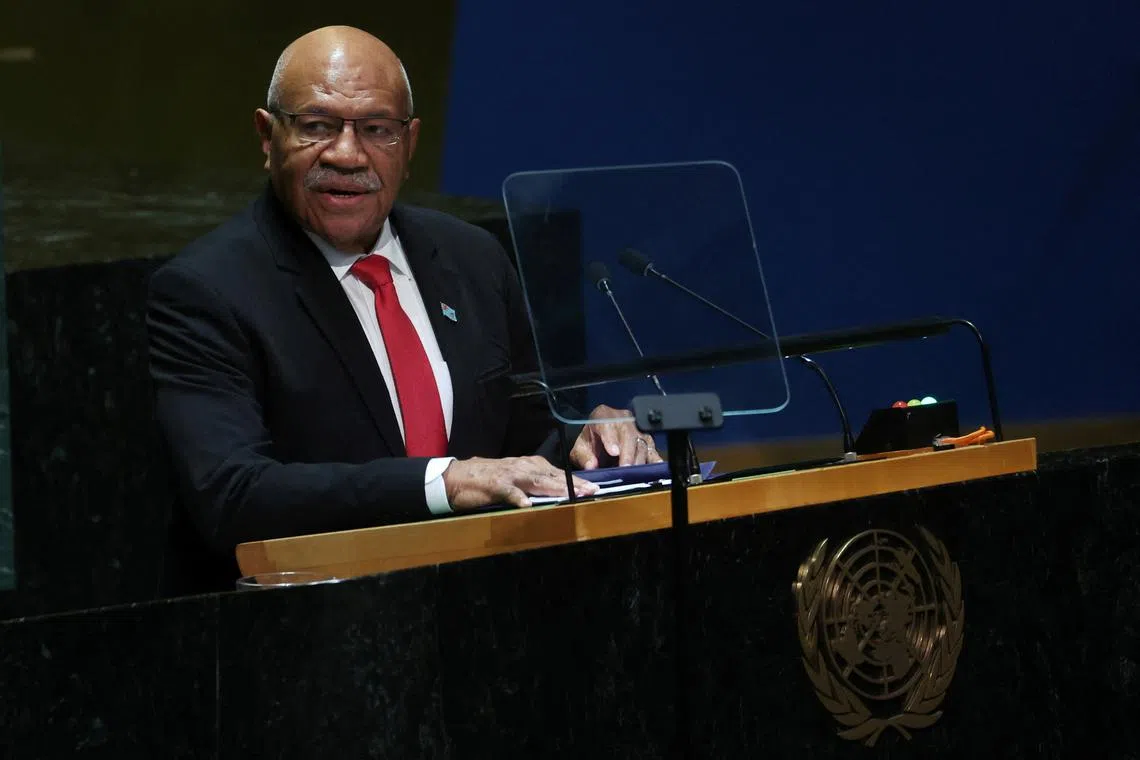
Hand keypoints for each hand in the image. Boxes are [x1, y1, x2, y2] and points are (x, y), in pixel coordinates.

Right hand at [443, 456, 597, 509]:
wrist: (457, 477)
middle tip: (592, 491)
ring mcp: (509, 476)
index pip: (557, 473)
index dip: (576, 481)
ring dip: (554, 489)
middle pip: (552, 476)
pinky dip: (518, 498)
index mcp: (529, 466)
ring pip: (536, 481)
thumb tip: (556, 492)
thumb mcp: (515, 479)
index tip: (593, 488)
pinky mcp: (494, 485)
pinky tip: (527, 505)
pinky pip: (509, 492)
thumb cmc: (488, 479)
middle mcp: (522, 467)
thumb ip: (533, 484)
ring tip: (571, 496)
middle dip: (573, 484)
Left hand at [569, 404, 664, 469]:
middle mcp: (622, 418)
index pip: (607, 424)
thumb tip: (591, 465)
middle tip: (626, 468)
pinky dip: (654, 459)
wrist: (593, 439)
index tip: (613, 452)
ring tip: (635, 473)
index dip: (611, 438)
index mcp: (602, 415)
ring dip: (639, 459)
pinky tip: (655, 467)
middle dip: (628, 453)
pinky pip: (652, 449)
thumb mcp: (579, 447)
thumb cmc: (587, 441)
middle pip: (628, 433)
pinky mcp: (645, 440)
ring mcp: (636, 428)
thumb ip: (584, 456)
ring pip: (642, 441)